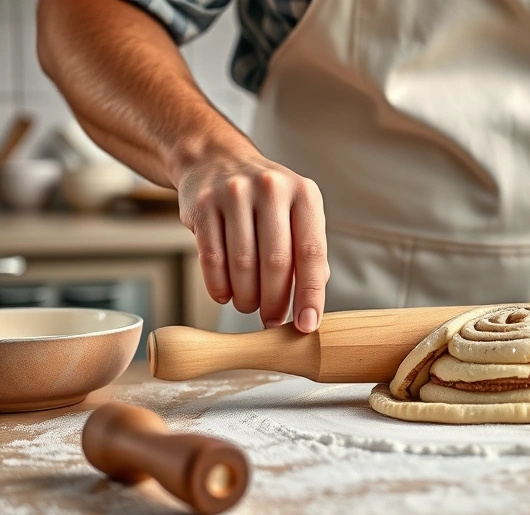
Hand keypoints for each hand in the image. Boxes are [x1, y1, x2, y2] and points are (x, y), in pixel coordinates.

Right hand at [176, 144, 329, 332]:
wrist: (216, 160)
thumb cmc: (266, 199)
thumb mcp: (297, 213)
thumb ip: (308, 253)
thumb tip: (311, 303)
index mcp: (304, 194)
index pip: (312, 252)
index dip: (310, 293)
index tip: (307, 323)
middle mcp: (272, 189)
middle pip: (276, 262)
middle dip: (274, 301)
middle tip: (271, 321)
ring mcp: (234, 194)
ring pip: (242, 263)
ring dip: (246, 297)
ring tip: (249, 306)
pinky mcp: (203, 204)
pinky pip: (211, 257)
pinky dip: (219, 285)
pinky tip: (225, 295)